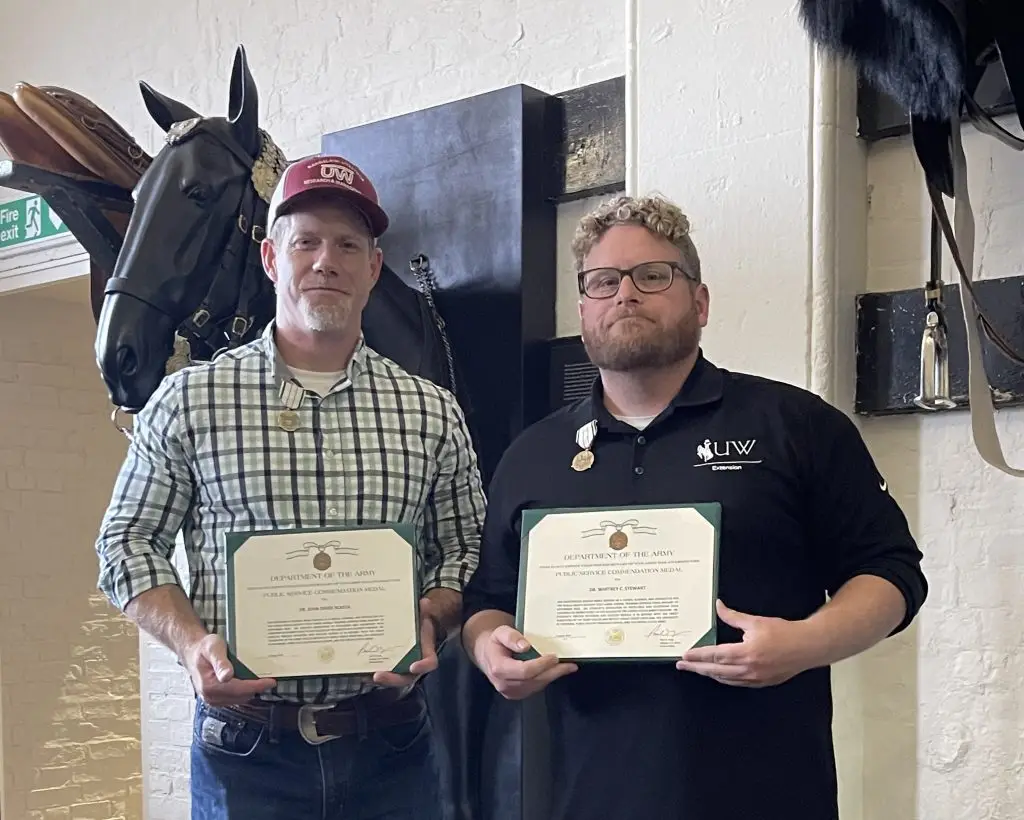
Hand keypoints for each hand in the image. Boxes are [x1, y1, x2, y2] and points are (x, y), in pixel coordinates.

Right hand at [183, 633, 276, 705]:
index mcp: (210, 686)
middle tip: (268, 677)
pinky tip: (248, 680)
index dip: (257, 686)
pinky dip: (244, 690)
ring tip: (259, 678)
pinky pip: (236, 697)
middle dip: (256, 688)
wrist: (193, 652)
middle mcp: (211, 696)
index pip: (239, 690)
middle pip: (242, 696)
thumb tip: (227, 676)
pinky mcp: (217, 699)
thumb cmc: (203, 649)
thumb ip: (220, 662)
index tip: (270, 682)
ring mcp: (214, 699)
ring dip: (250, 689)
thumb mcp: (213, 648)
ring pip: (240, 699)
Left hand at [372, 598, 440, 687]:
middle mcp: (413, 666)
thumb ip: (423, 611)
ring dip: (377, 678)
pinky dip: (369, 673)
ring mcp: (400, 669)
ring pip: (390, 679)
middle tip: (377, 675)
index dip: (422, 666)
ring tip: (363, 674)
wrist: (414, 631)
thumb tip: (424, 602)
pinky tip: (357, 669)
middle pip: (404, 678)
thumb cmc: (419, 626)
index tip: (413, 667)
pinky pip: (380, 674)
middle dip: (391, 679)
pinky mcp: (388, 668)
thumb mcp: (423, 617)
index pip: (429, 663)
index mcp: (425, 654)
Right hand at [478, 625, 577, 699]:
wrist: (488, 655)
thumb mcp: (500, 632)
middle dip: (552, 672)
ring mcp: (511, 691)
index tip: (553, 657)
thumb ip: (511, 637)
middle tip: (568, 665)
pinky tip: (555, 671)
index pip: (524, 671)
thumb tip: (525, 646)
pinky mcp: (517, 694)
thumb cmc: (495, 642)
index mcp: (499, 668)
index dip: (540, 665)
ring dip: (552, 676)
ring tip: (567, 667)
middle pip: (534, 680)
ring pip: (537, 686)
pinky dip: (546, 679)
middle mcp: (504, 684)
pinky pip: (535, 688)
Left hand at [675, 600, 816, 687]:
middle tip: (683, 666)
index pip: (715, 656)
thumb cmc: (786, 633)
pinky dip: (725, 679)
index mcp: (746, 653)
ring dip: (710, 674)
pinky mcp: (763, 682)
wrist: (808, 646)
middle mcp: (749, 669)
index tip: (685, 656)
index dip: (698, 656)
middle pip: (716, 670)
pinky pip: (738, 683)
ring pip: (726, 679)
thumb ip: (733, 616)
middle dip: (697, 668)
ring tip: (697, 669)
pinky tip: (719, 675)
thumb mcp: (756, 621)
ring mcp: (756, 678)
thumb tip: (719, 607)